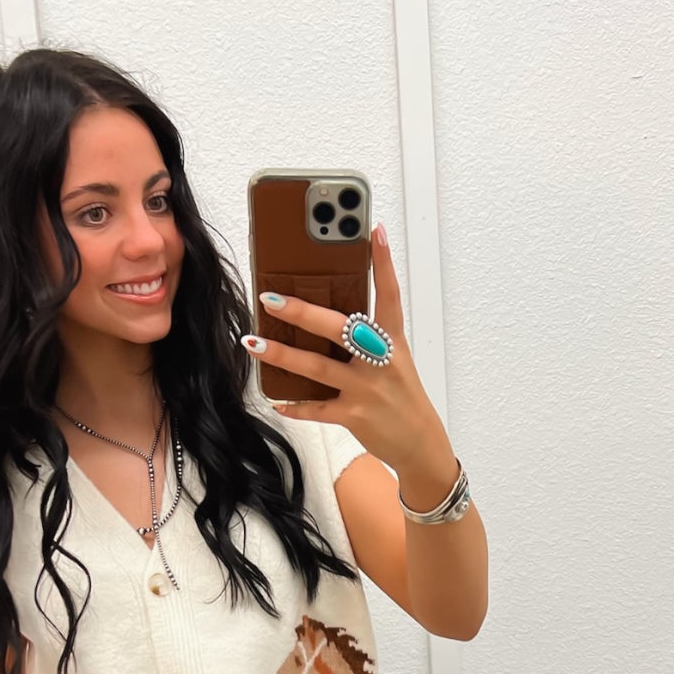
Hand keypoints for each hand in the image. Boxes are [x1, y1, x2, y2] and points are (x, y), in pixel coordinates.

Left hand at [242, 223, 445, 473]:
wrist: (420, 442)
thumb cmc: (402, 396)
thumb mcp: (394, 360)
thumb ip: (367, 337)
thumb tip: (326, 317)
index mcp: (392, 341)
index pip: (389, 295)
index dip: (383, 263)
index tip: (374, 231)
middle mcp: (379, 361)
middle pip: (338, 328)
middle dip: (302, 312)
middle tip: (269, 298)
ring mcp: (366, 389)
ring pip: (317, 368)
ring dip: (281, 355)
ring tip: (253, 343)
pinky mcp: (355, 415)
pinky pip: (317, 409)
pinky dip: (295, 406)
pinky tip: (276, 401)